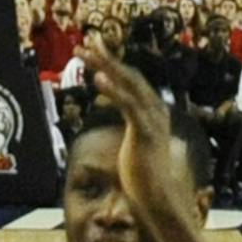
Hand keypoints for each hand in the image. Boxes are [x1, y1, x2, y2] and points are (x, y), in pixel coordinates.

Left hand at [83, 35, 189, 223]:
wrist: (157, 199)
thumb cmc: (144, 179)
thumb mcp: (135, 148)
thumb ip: (133, 133)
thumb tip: (127, 130)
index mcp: (153, 112)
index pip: (132, 82)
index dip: (113, 65)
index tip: (95, 52)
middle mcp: (155, 110)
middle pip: (128, 75)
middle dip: (105, 57)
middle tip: (85, 42)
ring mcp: (151, 119)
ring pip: (127, 83)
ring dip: (104, 65)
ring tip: (84, 52)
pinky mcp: (144, 131)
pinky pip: (127, 104)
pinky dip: (113, 90)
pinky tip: (98, 78)